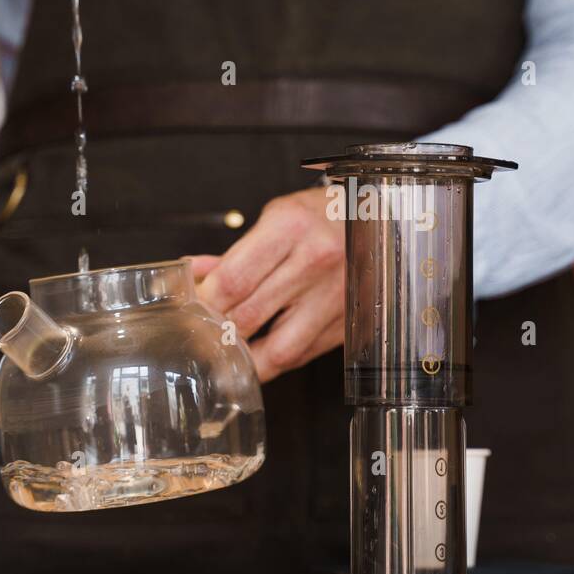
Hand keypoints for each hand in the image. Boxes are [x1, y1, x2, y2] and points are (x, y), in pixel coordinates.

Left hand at [189, 187, 344, 382]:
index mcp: (291, 226)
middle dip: (219, 331)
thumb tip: (197, 277)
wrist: (381, 216)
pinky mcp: (349, 321)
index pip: (232, 280)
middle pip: (250, 315)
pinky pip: (305, 354)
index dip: (203, 303)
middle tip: (202, 335)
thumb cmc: (326, 214)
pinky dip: (277, 359)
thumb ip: (237, 253)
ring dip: (247, 359)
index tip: (191, 310)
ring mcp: (336, 295)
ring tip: (230, 355)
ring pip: (280, 349)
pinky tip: (263, 353)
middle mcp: (316, 261)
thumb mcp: (277, 217)